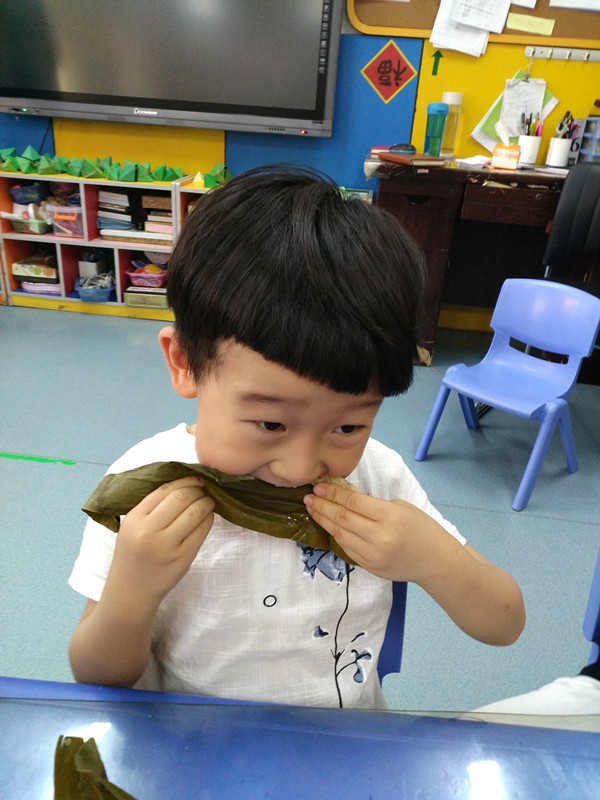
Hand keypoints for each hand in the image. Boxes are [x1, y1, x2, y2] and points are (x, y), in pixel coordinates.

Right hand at [102, 476, 214, 616]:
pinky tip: (207, 517)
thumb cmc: (133, 553)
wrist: (131, 590)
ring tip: (208, 501)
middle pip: (182, 498)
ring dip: (206, 502)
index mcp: (135, 519)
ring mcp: (167, 546)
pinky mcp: (183, 558)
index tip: (196, 478)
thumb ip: (151, 506)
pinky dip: (208, 519)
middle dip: (198, 489)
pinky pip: (202, 531)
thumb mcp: (132, 526)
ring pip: (195, 512)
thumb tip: (183, 482)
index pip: (165, 489)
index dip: (185, 480)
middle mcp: (149, 531)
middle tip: (204, 488)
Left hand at [304, 482, 436, 581]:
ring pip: (340, 535)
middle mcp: (379, 537)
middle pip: (343, 519)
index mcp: (390, 517)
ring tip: (312, 509)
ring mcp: (373, 555)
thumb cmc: (422, 528)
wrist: (435, 561)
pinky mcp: (369, 566)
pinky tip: (328, 525)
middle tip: (308, 497)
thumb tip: (346, 499)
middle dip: (322, 506)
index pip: (353, 502)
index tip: (318, 486)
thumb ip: (374, 505)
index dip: (333, 493)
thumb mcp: (402, 507)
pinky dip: (335, 535)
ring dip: (324, 521)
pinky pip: (347, 548)